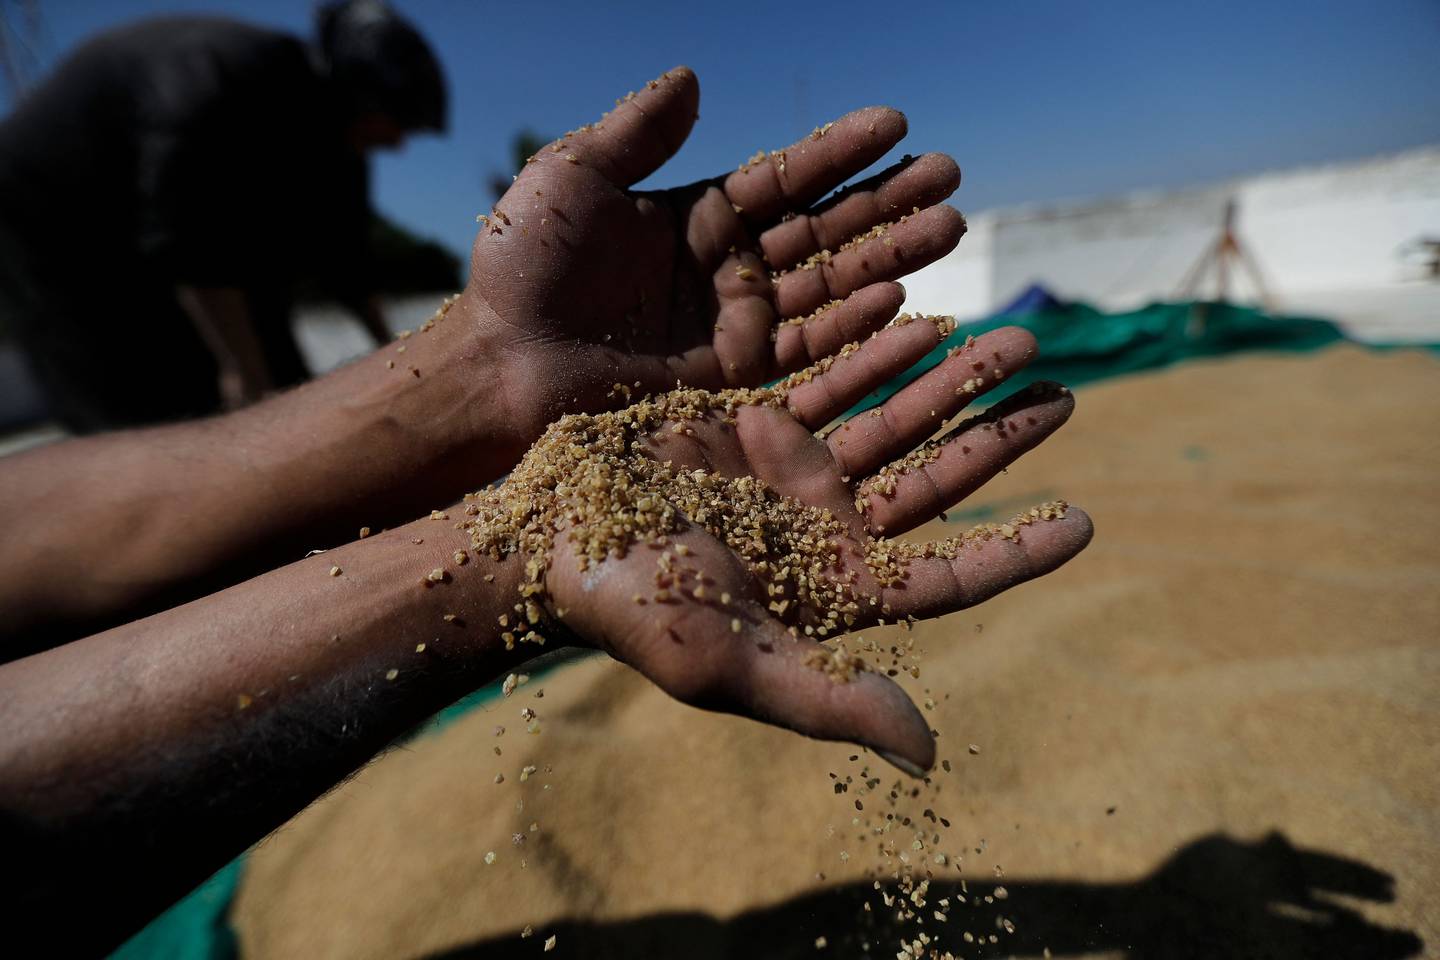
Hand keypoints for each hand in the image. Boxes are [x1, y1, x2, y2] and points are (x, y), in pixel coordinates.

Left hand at [460, 67, 966, 457]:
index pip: (783, 176)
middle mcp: (725, 266)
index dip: (839, 151)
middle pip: (822, 228)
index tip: (897, 122)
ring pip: (828, 284)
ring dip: (890, 256)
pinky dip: (854, 324)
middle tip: (952, 175)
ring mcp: (734, 323)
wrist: (499, 361)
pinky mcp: (733, 378)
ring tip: (951, 224)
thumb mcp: (573, 177)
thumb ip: (638, 133)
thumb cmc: (524, 265)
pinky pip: (806, 348)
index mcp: (694, 214)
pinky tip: (902, 295)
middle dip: (887, 202)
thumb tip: (694, 76)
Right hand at [518, 323, 1091, 774]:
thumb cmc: (631, 610)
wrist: (546, 538)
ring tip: (1017, 342)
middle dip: (999, 440)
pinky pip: (831, 381)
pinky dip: (875, 351)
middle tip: (1065, 395)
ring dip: (953, 383)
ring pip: (894, 422)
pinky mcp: (755, 428)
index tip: (1085, 522)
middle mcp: (823, 534)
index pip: (944, 575)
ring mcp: (792, 477)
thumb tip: (929, 754)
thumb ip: (827, 699)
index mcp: (831, 596)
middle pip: (936, 483)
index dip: (1014, 553)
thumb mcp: (726, 663)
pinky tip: (921, 316)